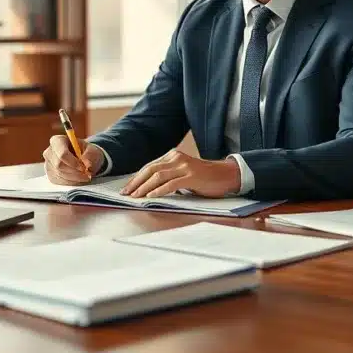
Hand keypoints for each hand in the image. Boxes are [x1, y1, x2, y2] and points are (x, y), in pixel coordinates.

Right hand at [43, 135, 105, 185]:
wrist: (83, 158)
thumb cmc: (86, 152)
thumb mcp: (92, 149)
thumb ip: (91, 155)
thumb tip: (88, 164)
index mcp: (57, 141)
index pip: (62, 154)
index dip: (73, 162)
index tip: (84, 167)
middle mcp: (49, 152)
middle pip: (60, 165)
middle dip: (75, 171)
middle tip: (87, 173)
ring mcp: (48, 165)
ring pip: (61, 175)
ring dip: (75, 178)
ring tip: (85, 175)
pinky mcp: (51, 175)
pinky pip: (60, 182)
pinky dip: (72, 182)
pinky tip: (79, 178)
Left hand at [120, 150, 240, 197]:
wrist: (226, 176)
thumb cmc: (203, 178)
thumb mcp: (182, 173)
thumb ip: (168, 176)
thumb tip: (147, 188)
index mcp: (172, 156)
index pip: (149, 167)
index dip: (136, 178)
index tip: (126, 189)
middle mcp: (176, 158)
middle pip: (150, 169)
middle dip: (136, 183)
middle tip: (126, 194)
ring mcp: (184, 166)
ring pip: (158, 176)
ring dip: (144, 187)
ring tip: (135, 196)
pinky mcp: (192, 176)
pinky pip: (172, 183)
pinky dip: (159, 190)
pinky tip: (151, 196)